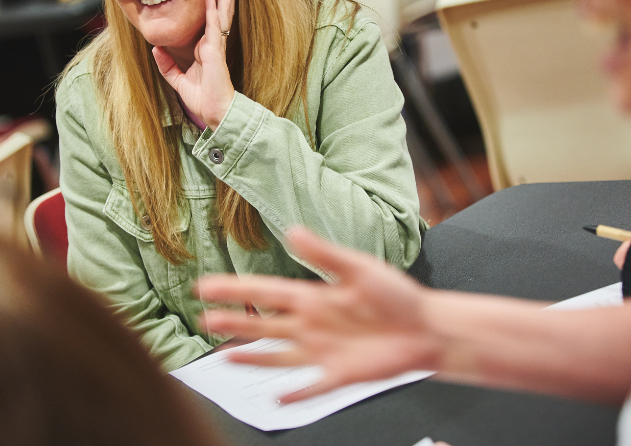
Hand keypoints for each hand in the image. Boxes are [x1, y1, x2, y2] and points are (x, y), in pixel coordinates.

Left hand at [153, 0, 235, 128]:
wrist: (215, 112)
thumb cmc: (203, 99)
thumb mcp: (178, 80)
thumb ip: (167, 65)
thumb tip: (154, 49)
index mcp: (206, 48)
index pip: (211, 19)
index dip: (214, 2)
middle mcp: (213, 43)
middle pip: (221, 10)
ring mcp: (216, 46)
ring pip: (222, 12)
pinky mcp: (216, 52)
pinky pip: (214, 26)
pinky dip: (213, 10)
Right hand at [196, 227, 441, 402]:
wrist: (426, 327)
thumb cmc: (397, 295)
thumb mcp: (359, 268)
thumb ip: (325, 254)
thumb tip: (293, 231)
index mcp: (314, 296)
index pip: (266, 292)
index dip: (235, 289)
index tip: (206, 285)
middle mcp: (312, 324)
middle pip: (264, 324)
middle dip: (233, 321)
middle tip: (204, 317)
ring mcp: (323, 351)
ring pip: (278, 355)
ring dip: (251, 357)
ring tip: (224, 356)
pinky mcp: (339, 375)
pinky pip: (311, 387)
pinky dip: (294, 394)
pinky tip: (276, 399)